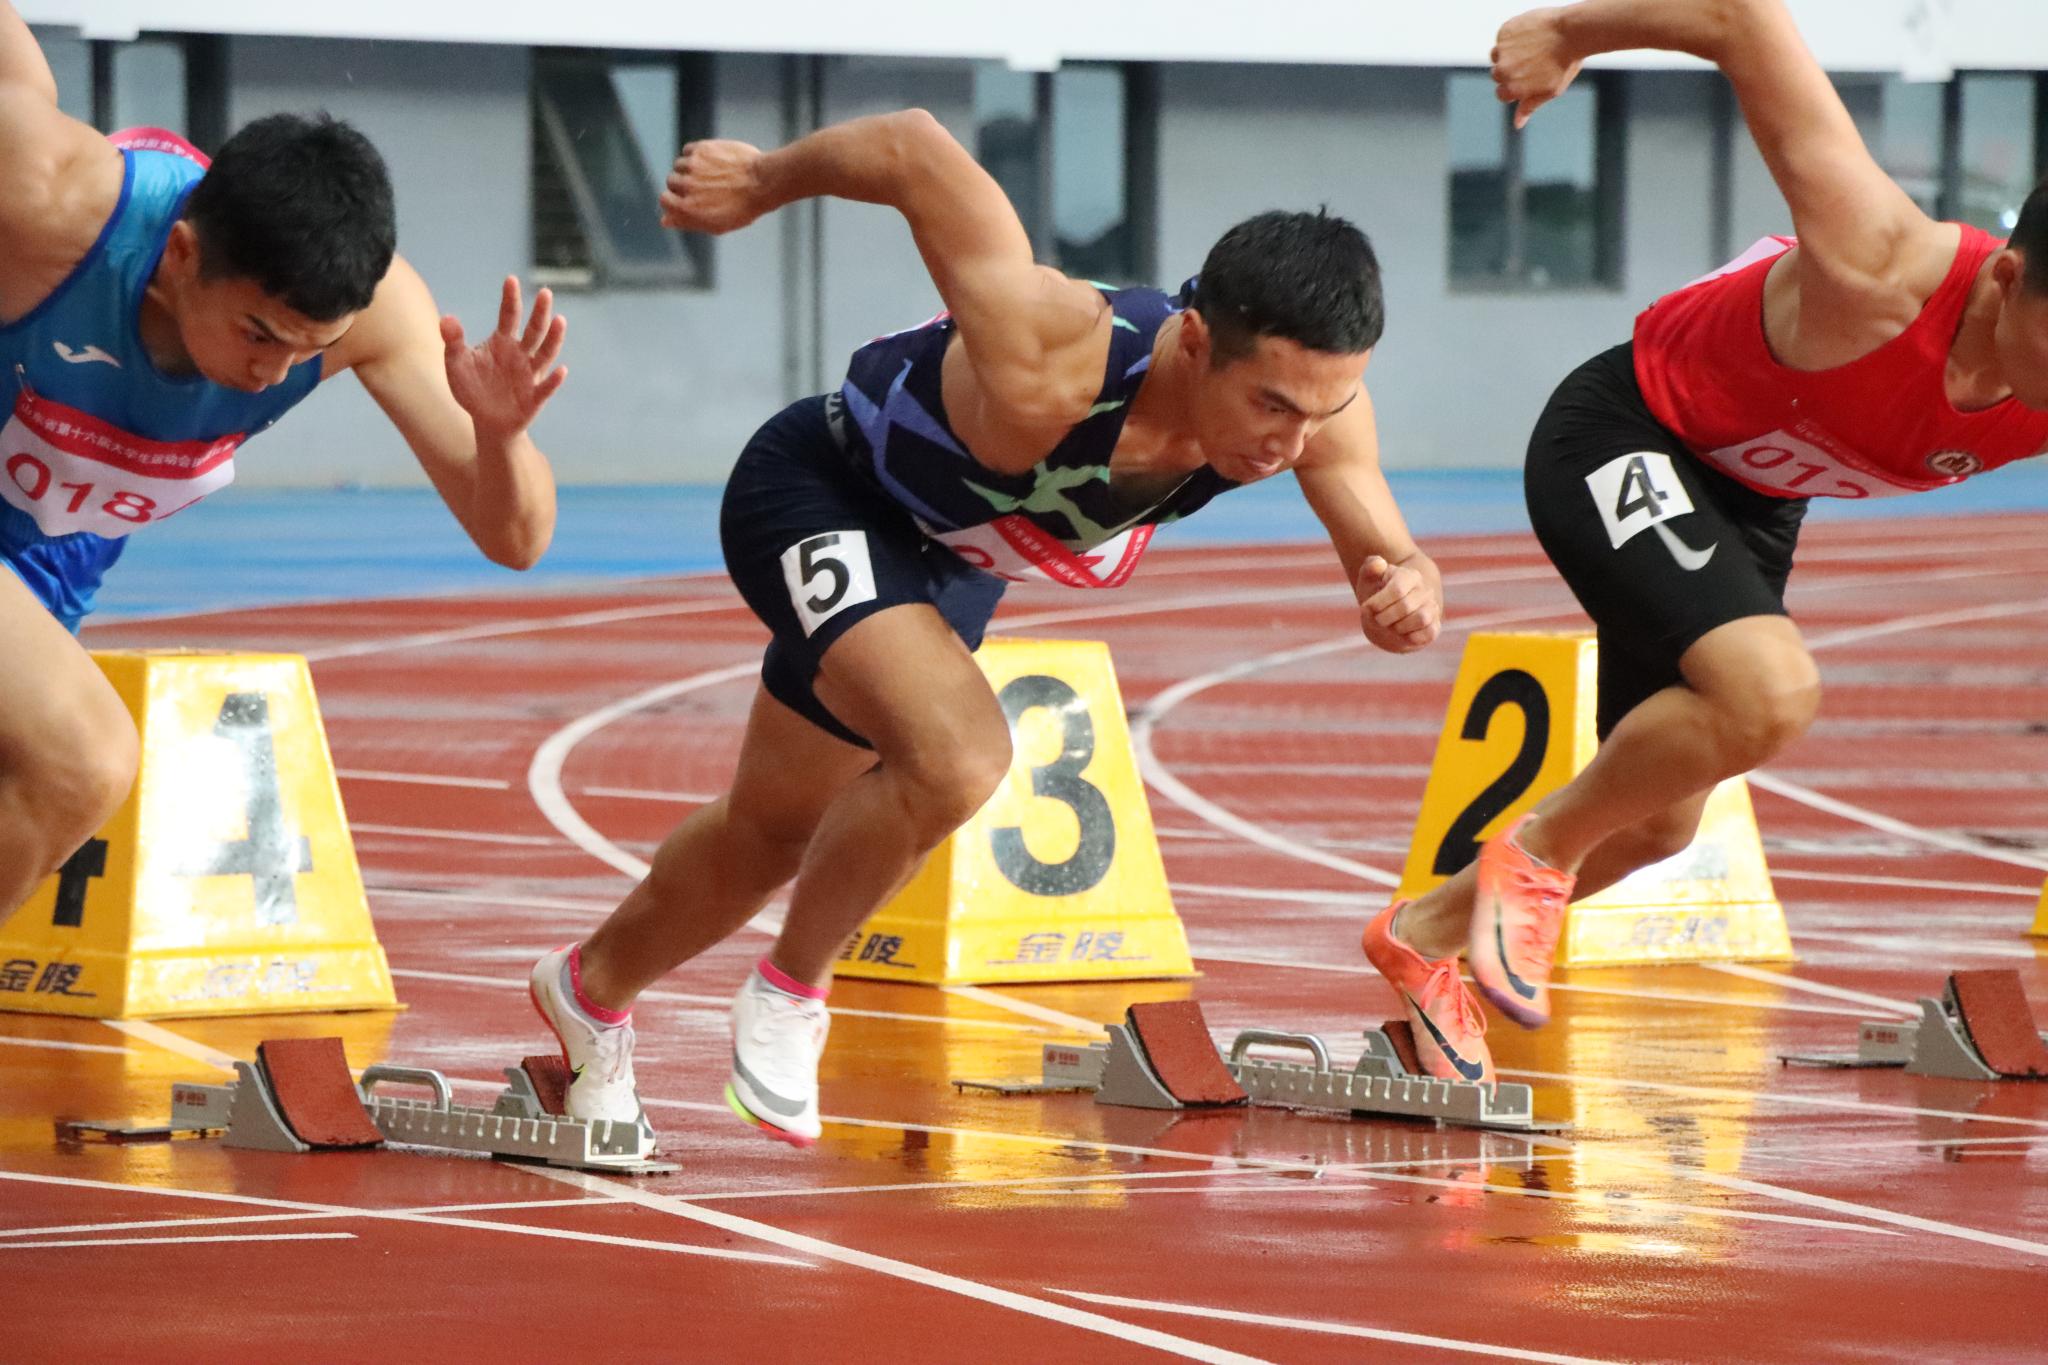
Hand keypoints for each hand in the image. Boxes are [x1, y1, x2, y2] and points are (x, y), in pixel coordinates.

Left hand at [441, 277, 567, 440]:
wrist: (487, 420)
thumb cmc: (472, 388)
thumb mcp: (456, 363)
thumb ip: (453, 341)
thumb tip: (447, 318)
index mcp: (502, 342)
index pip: (508, 316)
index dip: (510, 298)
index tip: (510, 279)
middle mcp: (521, 354)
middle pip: (533, 330)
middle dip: (540, 312)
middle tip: (545, 293)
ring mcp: (530, 375)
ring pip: (545, 354)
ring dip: (554, 338)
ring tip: (560, 321)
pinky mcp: (535, 397)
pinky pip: (546, 387)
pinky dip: (554, 380)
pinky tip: (561, 370)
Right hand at [659, 139, 768, 233]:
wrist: (762, 182)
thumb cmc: (743, 208)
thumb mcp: (716, 224)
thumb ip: (687, 222)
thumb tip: (664, 220)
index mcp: (687, 208)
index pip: (664, 199)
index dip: (674, 199)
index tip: (686, 198)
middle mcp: (686, 186)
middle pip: (671, 181)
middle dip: (684, 184)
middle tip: (705, 187)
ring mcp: (692, 166)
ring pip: (679, 165)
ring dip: (690, 169)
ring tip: (711, 174)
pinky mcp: (701, 149)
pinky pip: (688, 150)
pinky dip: (695, 155)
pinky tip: (711, 162)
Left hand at [1356, 552, 1440, 653]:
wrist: (1388, 614)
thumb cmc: (1377, 595)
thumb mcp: (1368, 579)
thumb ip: (1370, 568)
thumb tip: (1378, 563)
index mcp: (1409, 575)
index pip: (1397, 589)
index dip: (1378, 603)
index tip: (1366, 608)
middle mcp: (1424, 590)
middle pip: (1406, 606)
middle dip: (1384, 617)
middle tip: (1377, 619)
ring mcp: (1432, 608)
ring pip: (1421, 619)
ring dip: (1399, 627)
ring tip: (1390, 625)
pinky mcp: (1434, 626)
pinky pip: (1429, 633)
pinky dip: (1412, 637)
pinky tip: (1402, 634)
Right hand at [1492, 7, 1582, 128]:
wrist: (1574, 31)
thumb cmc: (1566, 63)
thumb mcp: (1550, 91)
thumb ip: (1529, 106)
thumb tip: (1517, 124)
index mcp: (1512, 89)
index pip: (1502, 93)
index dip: (1516, 86)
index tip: (1531, 77)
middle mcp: (1503, 70)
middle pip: (1497, 74)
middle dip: (1511, 70)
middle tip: (1533, 61)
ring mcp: (1503, 50)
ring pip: (1497, 55)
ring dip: (1508, 53)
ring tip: (1532, 47)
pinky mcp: (1505, 31)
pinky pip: (1503, 37)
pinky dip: (1512, 36)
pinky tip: (1531, 34)